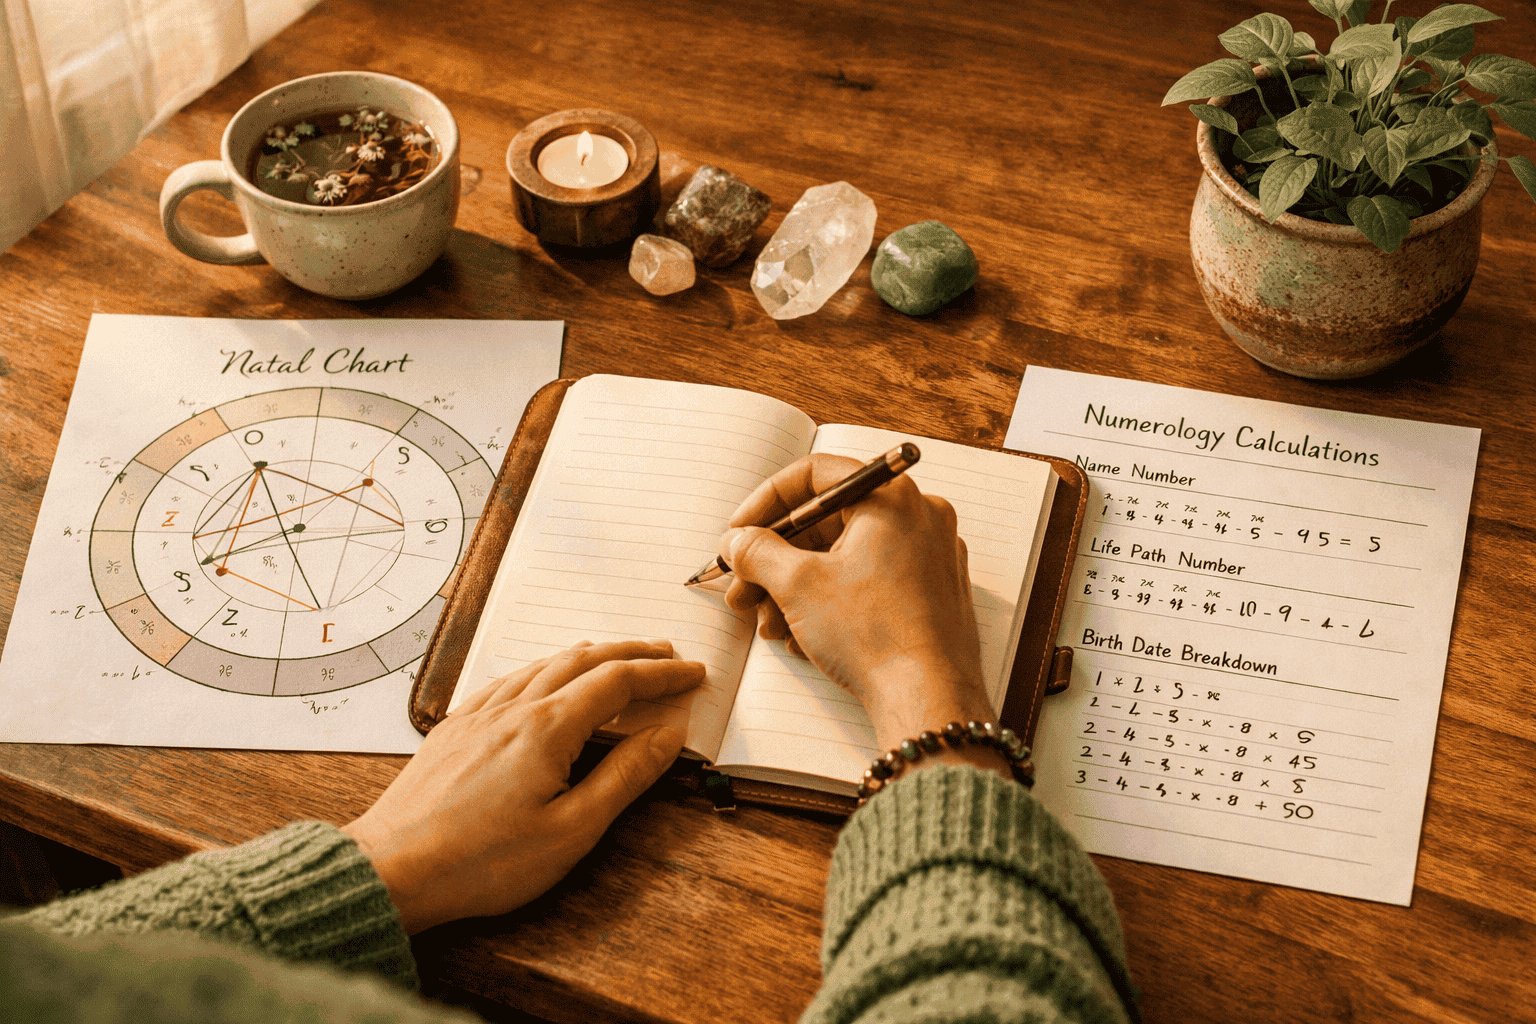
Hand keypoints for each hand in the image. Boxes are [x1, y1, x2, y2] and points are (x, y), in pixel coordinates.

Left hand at [342, 639, 703, 933]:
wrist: (392, 870)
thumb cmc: (479, 862)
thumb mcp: (571, 831)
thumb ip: (624, 777)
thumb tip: (666, 736)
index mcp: (547, 729)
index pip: (619, 682)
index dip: (662, 674)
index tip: (692, 674)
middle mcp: (513, 708)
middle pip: (584, 659)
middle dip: (632, 653)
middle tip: (666, 656)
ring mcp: (479, 714)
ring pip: (544, 663)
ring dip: (590, 655)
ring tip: (616, 660)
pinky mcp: (455, 728)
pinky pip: (509, 678)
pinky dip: (544, 669)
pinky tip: (543, 680)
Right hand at [719, 455, 1003, 766]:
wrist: (928, 700)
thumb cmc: (876, 636)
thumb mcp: (798, 586)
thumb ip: (758, 552)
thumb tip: (738, 541)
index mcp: (893, 498)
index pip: (816, 475)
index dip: (767, 501)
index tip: (740, 531)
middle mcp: (920, 518)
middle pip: (829, 522)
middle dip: (776, 558)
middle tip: (743, 584)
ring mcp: (930, 558)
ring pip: (846, 558)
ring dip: (796, 587)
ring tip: (768, 623)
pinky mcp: (931, 595)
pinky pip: (869, 583)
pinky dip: (831, 602)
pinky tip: (801, 636)